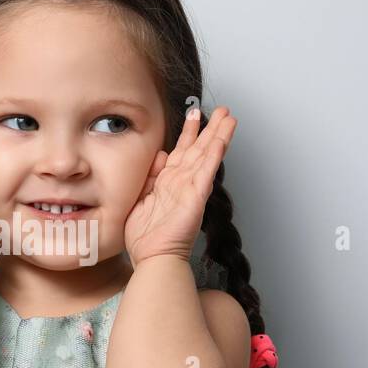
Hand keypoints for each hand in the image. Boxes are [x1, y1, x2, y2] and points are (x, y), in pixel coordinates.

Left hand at [123, 105, 237, 265]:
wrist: (152, 258)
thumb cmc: (144, 237)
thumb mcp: (139, 197)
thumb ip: (149, 176)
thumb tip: (158, 155)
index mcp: (168, 183)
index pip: (181, 151)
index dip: (189, 133)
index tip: (194, 115)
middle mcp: (182, 183)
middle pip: (199, 149)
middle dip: (210, 128)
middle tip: (222, 110)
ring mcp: (191, 189)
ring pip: (206, 155)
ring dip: (218, 135)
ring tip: (229, 117)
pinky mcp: (196, 197)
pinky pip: (206, 171)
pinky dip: (214, 154)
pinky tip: (222, 139)